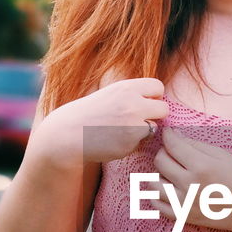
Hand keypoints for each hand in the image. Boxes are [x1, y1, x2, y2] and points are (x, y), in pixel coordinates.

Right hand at [34, 78, 167, 167]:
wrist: (68, 134)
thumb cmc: (90, 114)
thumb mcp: (110, 94)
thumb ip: (133, 94)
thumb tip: (158, 99)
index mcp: (126, 88)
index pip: (158, 87)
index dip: (154, 97)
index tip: (145, 103)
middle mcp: (132, 104)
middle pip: (164, 108)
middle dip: (155, 115)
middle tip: (140, 119)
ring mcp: (133, 125)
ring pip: (155, 128)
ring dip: (145, 131)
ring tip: (123, 131)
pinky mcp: (130, 143)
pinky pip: (142, 143)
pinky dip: (133, 144)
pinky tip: (115, 141)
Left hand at [150, 129, 231, 231]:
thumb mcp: (221, 155)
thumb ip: (195, 144)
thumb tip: (173, 135)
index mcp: (202, 166)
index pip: (172, 145)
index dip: (168, 135)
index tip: (169, 133)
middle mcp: (190, 185)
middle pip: (160, 162)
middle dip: (164, 152)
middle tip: (174, 152)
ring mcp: (184, 204)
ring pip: (153, 183)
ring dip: (160, 174)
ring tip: (173, 173)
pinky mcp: (182, 217)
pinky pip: (156, 205)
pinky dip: (159, 195)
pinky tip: (170, 189)